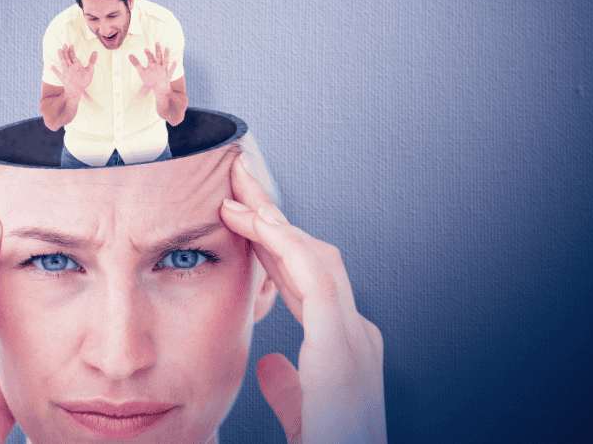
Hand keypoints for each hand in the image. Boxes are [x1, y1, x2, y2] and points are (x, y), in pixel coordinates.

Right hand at [50, 39, 96, 101]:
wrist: (78, 91)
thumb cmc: (83, 81)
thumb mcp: (89, 70)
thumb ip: (92, 61)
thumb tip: (96, 51)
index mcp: (76, 64)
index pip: (73, 56)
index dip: (72, 50)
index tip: (71, 45)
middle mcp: (70, 67)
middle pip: (67, 58)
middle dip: (66, 51)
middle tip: (64, 44)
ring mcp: (66, 73)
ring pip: (63, 63)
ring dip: (61, 57)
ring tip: (58, 50)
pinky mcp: (64, 79)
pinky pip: (58, 74)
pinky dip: (55, 70)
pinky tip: (50, 66)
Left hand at [128, 42, 176, 100]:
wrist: (158, 89)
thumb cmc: (150, 79)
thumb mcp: (142, 72)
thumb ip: (136, 64)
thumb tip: (129, 54)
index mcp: (152, 64)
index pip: (150, 57)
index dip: (148, 53)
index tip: (145, 49)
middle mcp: (158, 65)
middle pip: (158, 56)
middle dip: (158, 50)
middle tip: (156, 42)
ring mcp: (164, 70)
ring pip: (165, 61)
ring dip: (166, 55)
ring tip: (167, 48)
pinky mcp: (168, 76)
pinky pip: (171, 70)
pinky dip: (173, 66)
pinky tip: (175, 61)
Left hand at [220, 155, 386, 443]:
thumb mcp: (304, 414)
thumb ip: (289, 386)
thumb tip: (270, 364)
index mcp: (344, 348)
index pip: (304, 278)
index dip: (272, 243)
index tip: (239, 216)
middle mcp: (355, 335)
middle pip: (311, 255)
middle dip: (273, 215)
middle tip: (238, 179)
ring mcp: (354, 338)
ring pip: (314, 255)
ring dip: (274, 218)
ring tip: (238, 189)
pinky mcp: (342, 349)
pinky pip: (315, 279)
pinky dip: (285, 245)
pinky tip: (257, 223)